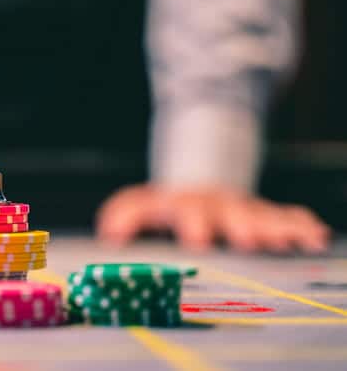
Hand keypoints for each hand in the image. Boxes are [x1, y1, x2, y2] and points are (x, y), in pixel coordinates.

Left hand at [96, 184, 329, 253]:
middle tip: (250, 240)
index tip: (197, 241)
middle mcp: (215, 204)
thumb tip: (108, 232)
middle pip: (230, 213)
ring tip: (292, 240)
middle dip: (240, 226)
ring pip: (261, 215)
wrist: (196, 181)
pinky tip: (314, 236)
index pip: (186, 210)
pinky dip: (298, 225)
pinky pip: (283, 217)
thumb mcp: (140, 203)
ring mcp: (240, 208)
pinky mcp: (261, 214)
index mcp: (184, 203)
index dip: (191, 224)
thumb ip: (123, 214)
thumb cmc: (166, 204)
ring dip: (275, 228)